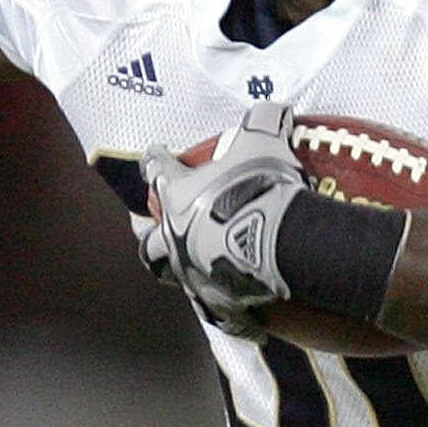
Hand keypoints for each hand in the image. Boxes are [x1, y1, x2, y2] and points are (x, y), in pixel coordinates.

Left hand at [140, 102, 306, 335]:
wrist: (279, 244)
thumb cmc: (259, 188)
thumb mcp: (262, 140)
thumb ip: (262, 120)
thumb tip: (274, 108)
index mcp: (179, 197)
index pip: (159, 170)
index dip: (157, 159)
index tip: (155, 154)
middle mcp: (176, 240)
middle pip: (148, 242)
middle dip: (148, 235)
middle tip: (153, 230)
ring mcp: (194, 276)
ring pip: (175, 281)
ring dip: (181, 274)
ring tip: (192, 271)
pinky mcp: (220, 306)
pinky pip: (224, 314)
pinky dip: (233, 314)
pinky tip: (243, 318)